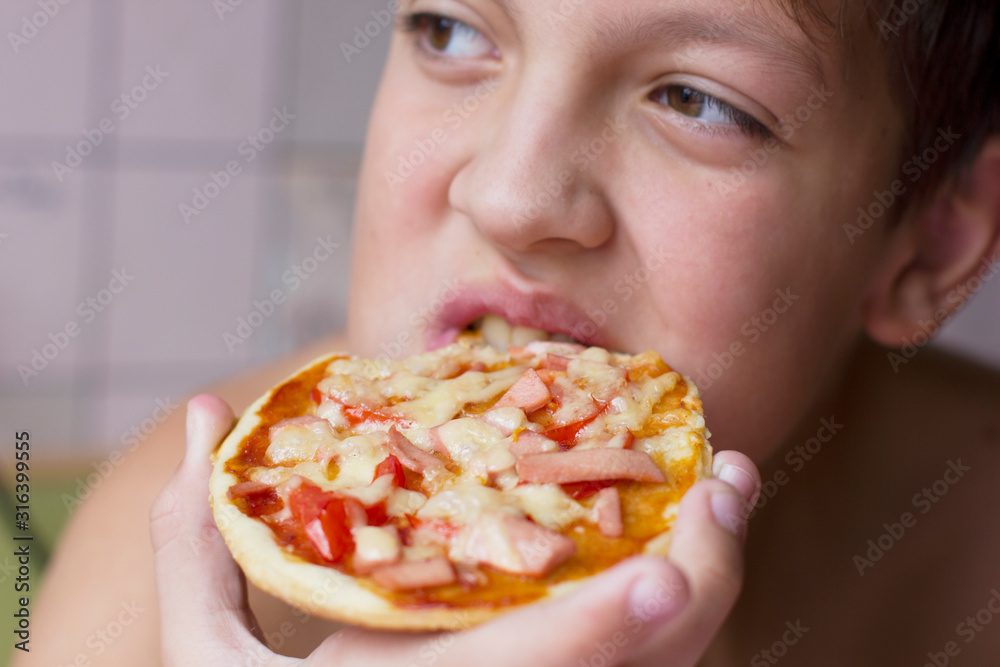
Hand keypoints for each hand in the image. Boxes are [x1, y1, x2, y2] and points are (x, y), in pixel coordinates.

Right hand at [151, 395, 759, 665]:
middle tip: (725, 479)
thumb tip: (205, 412)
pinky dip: (683, 617)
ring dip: (708, 589)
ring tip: (721, 495)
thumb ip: (195, 539)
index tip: (660, 578)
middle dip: (699, 582)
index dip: (595, 635)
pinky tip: (680, 548)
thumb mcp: (199, 652)